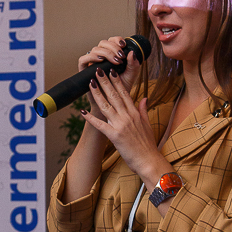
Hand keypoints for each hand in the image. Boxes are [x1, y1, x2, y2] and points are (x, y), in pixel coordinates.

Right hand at [78, 37, 140, 118]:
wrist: (112, 104)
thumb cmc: (121, 89)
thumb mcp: (131, 75)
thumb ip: (134, 65)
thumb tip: (132, 53)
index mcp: (111, 55)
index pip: (112, 41)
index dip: (117, 40)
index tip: (124, 46)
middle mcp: (101, 57)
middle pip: (103, 43)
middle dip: (112, 47)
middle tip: (120, 56)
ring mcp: (92, 63)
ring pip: (94, 49)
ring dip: (105, 53)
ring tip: (114, 61)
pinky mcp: (84, 71)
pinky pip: (83, 59)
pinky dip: (91, 57)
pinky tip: (100, 61)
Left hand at [83, 67, 171, 187]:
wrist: (148, 161)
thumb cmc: (147, 145)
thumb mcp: (147, 125)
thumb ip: (143, 110)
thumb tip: (144, 98)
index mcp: (135, 113)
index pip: (125, 93)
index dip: (117, 81)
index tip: (111, 71)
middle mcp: (128, 116)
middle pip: (114, 96)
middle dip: (105, 82)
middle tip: (97, 70)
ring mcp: (121, 125)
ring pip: (106, 106)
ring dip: (97, 94)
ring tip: (90, 83)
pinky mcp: (114, 136)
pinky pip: (100, 125)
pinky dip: (90, 118)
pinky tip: (82, 111)